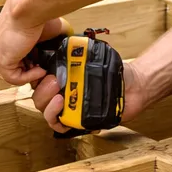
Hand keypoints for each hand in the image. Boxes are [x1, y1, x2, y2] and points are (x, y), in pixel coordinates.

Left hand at [0, 13, 66, 86]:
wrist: (29, 8)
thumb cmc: (33, 13)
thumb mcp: (33, 32)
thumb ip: (36, 45)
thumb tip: (51, 51)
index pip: (8, 61)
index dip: (25, 65)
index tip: (38, 64)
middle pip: (9, 69)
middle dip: (27, 71)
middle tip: (41, 68)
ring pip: (11, 75)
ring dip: (29, 75)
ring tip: (42, 68)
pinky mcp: (0, 60)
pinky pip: (14, 79)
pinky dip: (30, 77)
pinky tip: (40, 69)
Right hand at [31, 58, 148, 133]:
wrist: (134, 86)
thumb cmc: (114, 72)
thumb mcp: (94, 57)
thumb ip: (80, 53)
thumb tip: (68, 45)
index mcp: (63, 79)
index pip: (39, 80)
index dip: (36, 77)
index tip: (42, 70)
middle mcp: (62, 94)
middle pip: (39, 98)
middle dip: (42, 90)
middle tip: (54, 82)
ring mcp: (69, 110)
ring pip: (47, 113)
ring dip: (48, 105)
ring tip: (59, 96)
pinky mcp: (78, 122)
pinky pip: (61, 126)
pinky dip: (58, 119)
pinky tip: (63, 108)